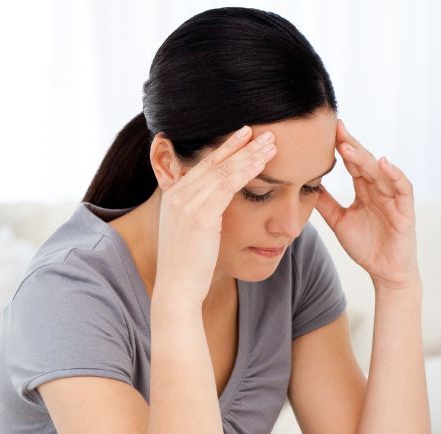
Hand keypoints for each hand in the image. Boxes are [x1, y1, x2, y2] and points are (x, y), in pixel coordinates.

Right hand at [154, 126, 276, 305]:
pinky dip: (247, 170)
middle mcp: (176, 195)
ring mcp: (186, 203)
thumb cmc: (187, 267)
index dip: (224, 149)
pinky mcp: (200, 215)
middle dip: (240, 146)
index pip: (202, 166)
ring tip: (272, 142)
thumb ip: (198, 215)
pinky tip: (264, 162)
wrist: (177, 288)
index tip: (244, 136)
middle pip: (213, 163)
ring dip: (249, 154)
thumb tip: (216, 210)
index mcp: (172, 197)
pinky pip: (228, 185)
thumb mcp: (188, 234)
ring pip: (223, 170)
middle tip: (265, 133)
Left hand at [315, 120, 419, 290]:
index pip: (351, 163)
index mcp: (364, 189)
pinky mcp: (405, 209)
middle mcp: (379, 189)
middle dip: (350, 144)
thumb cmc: (365, 245)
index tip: (323, 132)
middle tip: (334, 127)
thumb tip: (305, 186)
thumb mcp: (338, 220)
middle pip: (364, 161)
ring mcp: (393, 197)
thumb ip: (325, 203)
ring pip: (379, 171)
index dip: (339, 148)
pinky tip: (383, 163)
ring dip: (364, 158)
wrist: (384, 270)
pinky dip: (394, 175)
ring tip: (346, 146)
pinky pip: (402, 188)